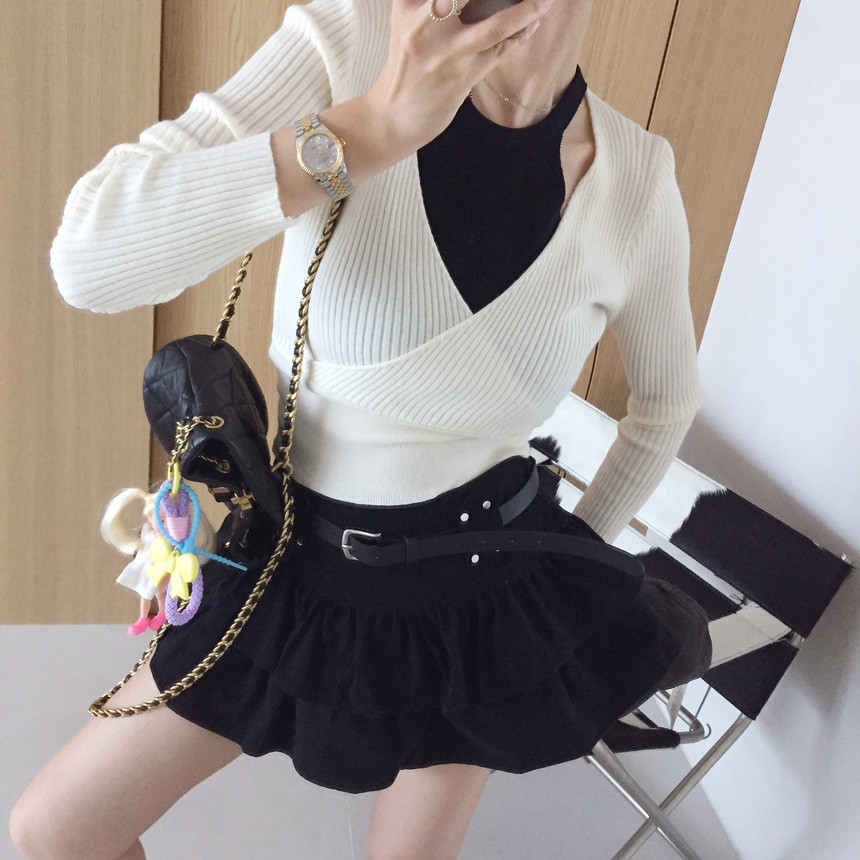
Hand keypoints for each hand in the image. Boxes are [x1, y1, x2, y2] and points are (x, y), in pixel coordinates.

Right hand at [364, 0, 554, 151]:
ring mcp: (445, 54)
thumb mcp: (406, 19)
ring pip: (495, 24)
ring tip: (546, 1)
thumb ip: (429, 0)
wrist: (393, 115)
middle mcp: (424, 25)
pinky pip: (500, 50)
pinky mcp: (461, 78)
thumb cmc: (407, 62)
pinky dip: (521, 33)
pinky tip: (533, 22)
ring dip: (526, 10)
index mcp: (407, 4)